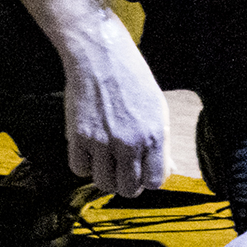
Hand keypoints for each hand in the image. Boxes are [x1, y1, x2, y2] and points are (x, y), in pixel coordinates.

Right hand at [60, 24, 168, 196]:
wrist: (101, 56)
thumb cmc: (132, 80)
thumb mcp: (158, 109)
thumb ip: (161, 144)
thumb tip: (168, 170)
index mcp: (155, 135)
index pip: (156, 181)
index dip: (148, 179)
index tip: (142, 171)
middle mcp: (130, 142)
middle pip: (128, 189)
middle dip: (127, 183)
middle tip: (123, 168)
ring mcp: (103, 141)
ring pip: (103, 183)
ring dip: (104, 175)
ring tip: (106, 157)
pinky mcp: (78, 136)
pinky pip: (79, 169)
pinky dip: (84, 164)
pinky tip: (90, 149)